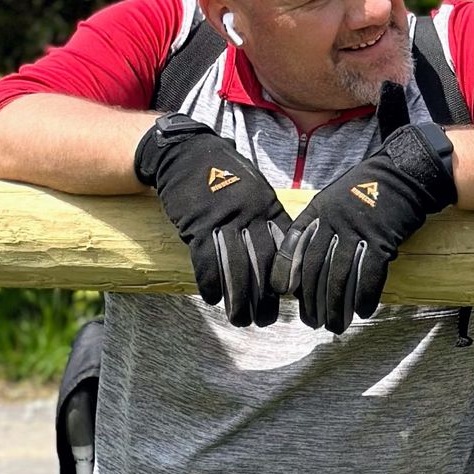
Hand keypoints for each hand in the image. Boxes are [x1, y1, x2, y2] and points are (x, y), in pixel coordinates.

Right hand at [134, 114, 290, 325]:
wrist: (186, 152)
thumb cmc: (223, 176)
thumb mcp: (255, 193)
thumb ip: (267, 221)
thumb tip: (280, 259)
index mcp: (269, 207)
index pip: (285, 249)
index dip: (287, 278)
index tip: (288, 301)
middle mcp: (251, 214)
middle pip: (263, 265)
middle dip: (265, 299)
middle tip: (265, 321)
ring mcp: (224, 219)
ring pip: (237, 268)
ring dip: (238, 300)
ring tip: (239, 320)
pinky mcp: (197, 224)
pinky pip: (207, 261)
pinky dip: (210, 283)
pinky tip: (212, 298)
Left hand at [271, 121, 456, 333]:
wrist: (405, 173)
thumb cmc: (369, 188)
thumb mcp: (334, 198)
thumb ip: (320, 224)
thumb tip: (309, 260)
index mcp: (319, 210)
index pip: (293, 244)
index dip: (285, 270)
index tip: (284, 292)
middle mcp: (333, 221)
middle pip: (315, 268)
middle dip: (311, 300)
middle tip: (312, 322)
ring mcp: (357, 231)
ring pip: (340, 277)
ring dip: (336, 306)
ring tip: (335, 325)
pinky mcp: (382, 240)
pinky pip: (370, 275)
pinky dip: (365, 296)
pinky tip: (363, 311)